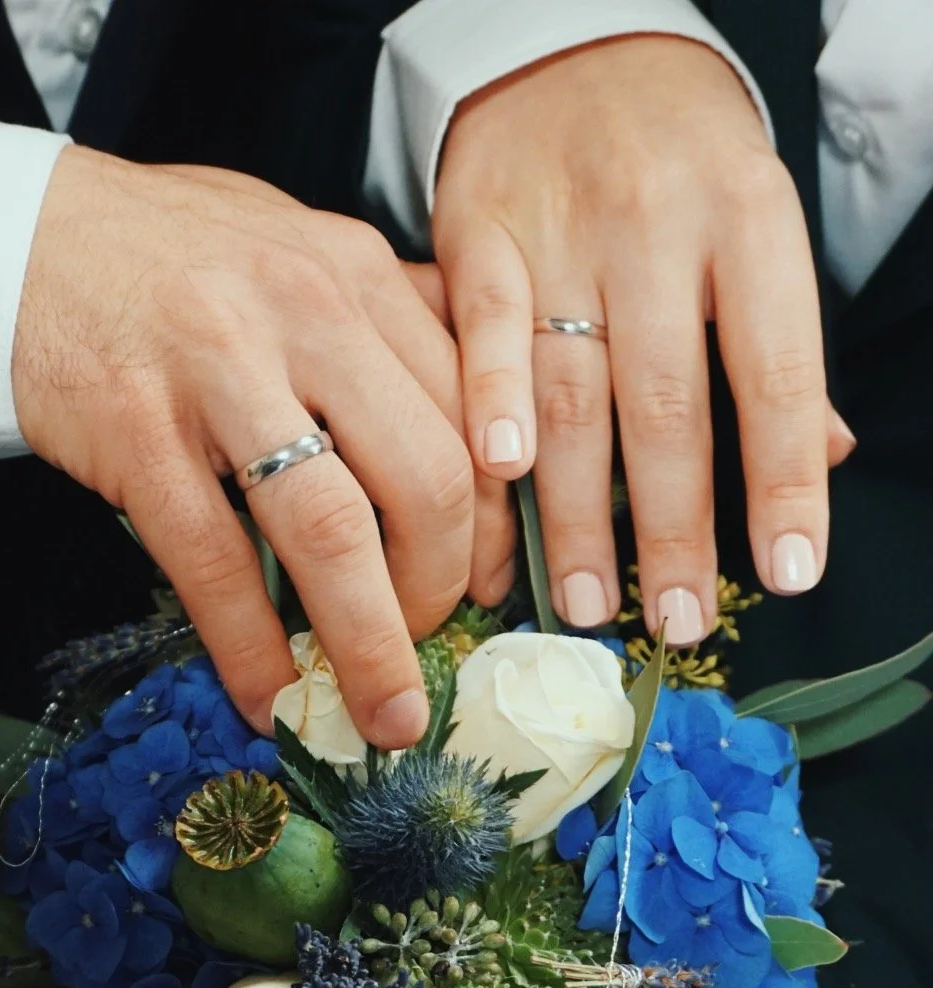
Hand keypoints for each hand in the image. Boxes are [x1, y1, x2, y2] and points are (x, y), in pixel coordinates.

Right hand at [13, 147, 476, 746]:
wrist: (20, 236)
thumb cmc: (174, 257)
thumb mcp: (302, 250)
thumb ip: (387, 323)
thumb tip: (471, 428)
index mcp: (360, 274)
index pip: (472, 414)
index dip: (496, 520)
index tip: (492, 582)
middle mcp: (307, 312)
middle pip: (425, 478)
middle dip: (443, 587)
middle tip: (429, 636)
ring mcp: (218, 370)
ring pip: (331, 530)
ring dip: (368, 643)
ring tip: (381, 712)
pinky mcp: (137, 428)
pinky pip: (214, 563)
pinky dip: (249, 649)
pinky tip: (267, 697)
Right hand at [432, 36, 855, 642]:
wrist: (573, 49)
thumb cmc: (677, 158)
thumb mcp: (752, 225)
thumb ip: (775, 342)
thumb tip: (819, 459)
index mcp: (749, 221)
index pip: (776, 372)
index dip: (779, 481)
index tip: (785, 575)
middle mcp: (660, 225)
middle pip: (667, 401)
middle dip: (670, 525)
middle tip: (670, 619)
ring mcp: (564, 229)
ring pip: (574, 388)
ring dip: (577, 509)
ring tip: (583, 600)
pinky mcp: (480, 230)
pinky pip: (483, 328)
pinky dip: (489, 403)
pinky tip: (500, 477)